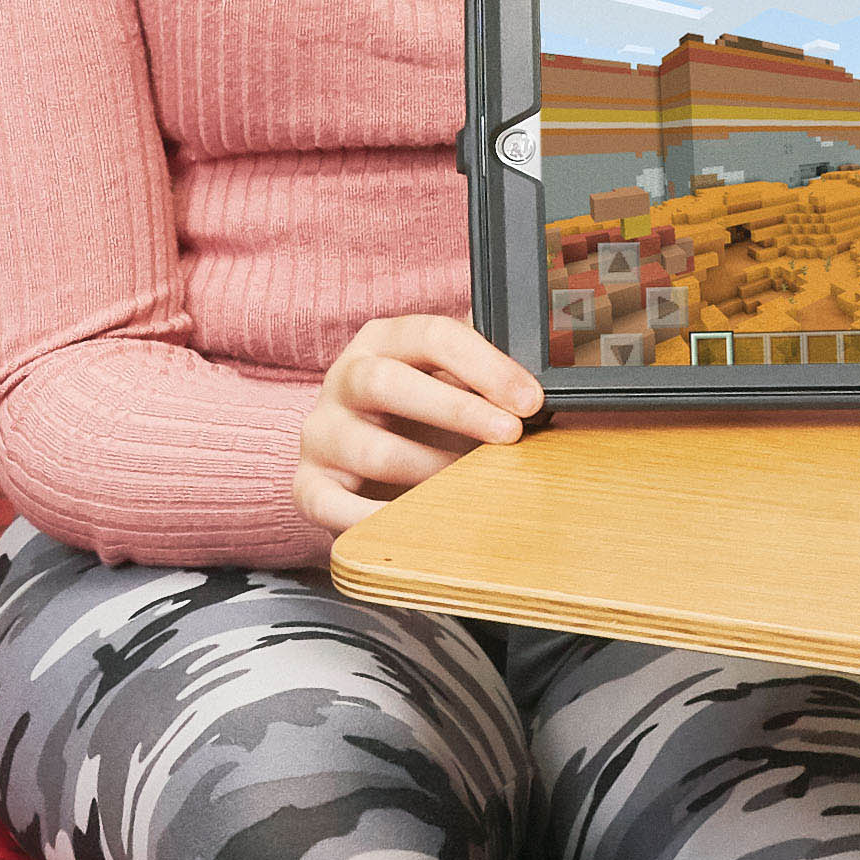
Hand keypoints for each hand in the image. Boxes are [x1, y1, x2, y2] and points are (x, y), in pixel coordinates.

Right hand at [290, 311, 544, 543]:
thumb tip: (551, 367)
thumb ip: (487, 368)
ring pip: (371, 450)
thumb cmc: (420, 414)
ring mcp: (322, 432)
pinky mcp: (308, 484)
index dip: (485, 366)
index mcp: (384, 341)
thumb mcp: (450, 379)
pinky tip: (414, 524)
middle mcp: (343, 379)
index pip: (431, 335)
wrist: (358, 456)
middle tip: (508, 434)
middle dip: (455, 410)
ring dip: (430, 470)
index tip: (530, 399)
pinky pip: (331, 505)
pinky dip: (372, 519)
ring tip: (469, 486)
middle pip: (387, 382)